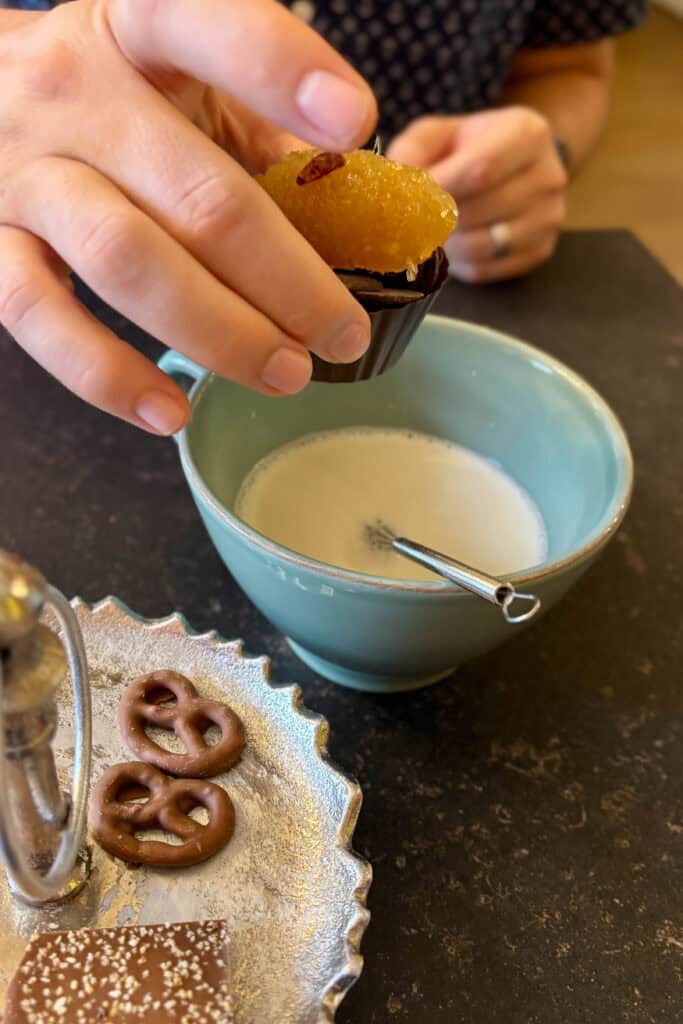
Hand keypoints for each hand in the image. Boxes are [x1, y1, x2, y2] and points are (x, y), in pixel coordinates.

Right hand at [0, 0, 376, 432]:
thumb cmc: (107, 96)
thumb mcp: (182, 79)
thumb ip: (262, 129)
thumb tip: (356, 210)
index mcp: (135, 29)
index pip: (205, 22)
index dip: (282, 70)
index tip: (353, 125)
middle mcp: (73, 93)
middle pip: (198, 195)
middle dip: (287, 279)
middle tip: (341, 333)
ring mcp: (25, 173)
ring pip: (127, 260)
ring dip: (221, 332)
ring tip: (286, 372)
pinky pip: (44, 319)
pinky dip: (109, 376)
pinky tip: (169, 411)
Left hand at [388, 107, 567, 283]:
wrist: (513, 168)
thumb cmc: (467, 148)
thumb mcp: (437, 135)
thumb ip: (412, 151)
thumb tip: (393, 184)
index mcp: (528, 133)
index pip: (481, 169)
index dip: (437, 189)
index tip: (407, 199)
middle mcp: (548, 176)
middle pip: (478, 211)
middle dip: (436, 219)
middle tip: (413, 218)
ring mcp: (549, 217)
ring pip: (481, 246)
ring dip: (445, 245)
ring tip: (431, 231)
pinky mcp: (540, 251)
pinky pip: (486, 269)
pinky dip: (459, 263)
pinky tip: (452, 245)